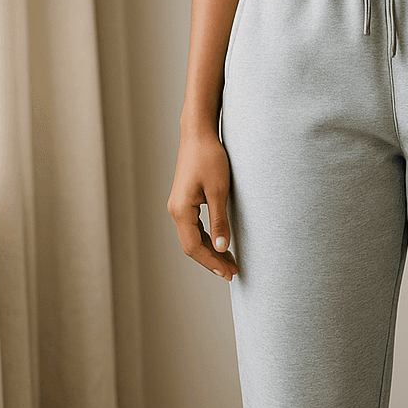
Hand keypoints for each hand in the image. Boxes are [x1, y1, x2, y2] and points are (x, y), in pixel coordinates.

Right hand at [166, 127, 237, 280]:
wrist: (199, 134)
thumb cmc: (209, 158)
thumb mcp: (219, 191)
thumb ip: (220, 221)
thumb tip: (222, 247)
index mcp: (181, 210)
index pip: (194, 247)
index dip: (212, 262)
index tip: (229, 273)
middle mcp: (175, 210)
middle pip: (191, 246)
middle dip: (211, 261)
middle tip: (232, 272)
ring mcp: (178, 206)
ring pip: (192, 238)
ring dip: (210, 252)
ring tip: (229, 263)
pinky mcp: (185, 201)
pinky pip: (193, 228)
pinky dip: (206, 240)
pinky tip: (220, 244)